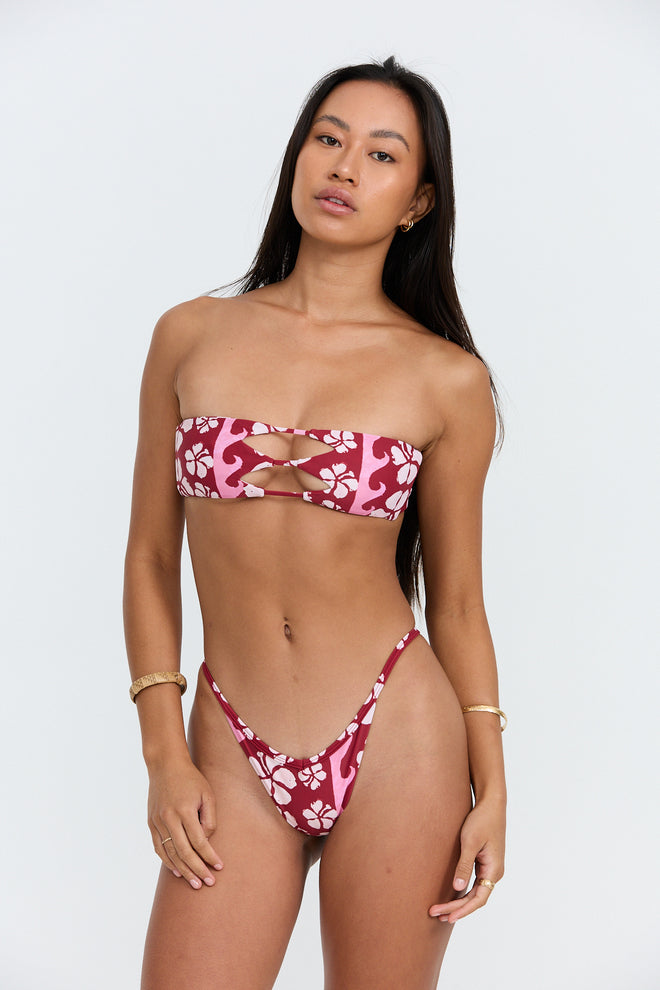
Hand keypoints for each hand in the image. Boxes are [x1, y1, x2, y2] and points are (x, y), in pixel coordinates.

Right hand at [147, 756, 222, 888]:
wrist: (165, 765)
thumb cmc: (191, 779)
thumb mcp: (207, 794)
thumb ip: (210, 818)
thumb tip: (207, 842)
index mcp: (185, 810)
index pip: (199, 841)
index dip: (209, 857)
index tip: (219, 867)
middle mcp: (169, 818)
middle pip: (184, 852)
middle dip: (197, 870)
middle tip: (208, 883)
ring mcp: (158, 822)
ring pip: (170, 853)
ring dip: (183, 870)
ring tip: (195, 883)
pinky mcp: (151, 823)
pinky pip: (159, 847)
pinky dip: (168, 861)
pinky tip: (177, 871)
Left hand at [429, 796, 504, 921]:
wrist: (491, 803)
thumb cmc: (481, 820)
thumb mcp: (470, 842)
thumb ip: (464, 866)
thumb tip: (458, 889)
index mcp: (493, 869)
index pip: (478, 899)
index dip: (462, 910)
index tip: (447, 916)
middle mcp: (494, 872)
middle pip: (475, 898)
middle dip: (456, 908)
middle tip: (435, 914)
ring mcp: (490, 867)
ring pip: (474, 892)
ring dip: (459, 902)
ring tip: (441, 910)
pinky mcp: (484, 861)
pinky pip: (474, 882)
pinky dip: (462, 891)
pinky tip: (451, 895)